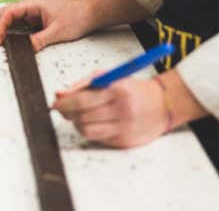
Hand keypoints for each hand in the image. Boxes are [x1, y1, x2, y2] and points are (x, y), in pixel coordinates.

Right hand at [0, 0, 95, 50]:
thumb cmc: (76, 18)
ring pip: (8, 17)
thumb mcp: (58, 31)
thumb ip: (41, 39)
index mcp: (33, 3)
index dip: (2, 26)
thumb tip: (27, 48)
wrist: (89, 15)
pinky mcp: (33, 18)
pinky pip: (16, 23)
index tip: (0, 39)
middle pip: (4, 13)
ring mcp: (31, 11)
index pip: (10, 13)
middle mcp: (29, 5)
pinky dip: (6, 29)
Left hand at [53, 75, 169, 147]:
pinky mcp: (125, 142)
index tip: (57, 102)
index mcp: (118, 91)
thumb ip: (82, 85)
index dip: (65, 104)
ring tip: (79, 115)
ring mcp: (124, 128)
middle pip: (82, 117)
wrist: (162, 104)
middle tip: (63, 109)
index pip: (82, 101)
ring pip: (87, 131)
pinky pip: (98, 138)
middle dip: (68, 113)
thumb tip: (58, 95)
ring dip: (77, 123)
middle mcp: (122, 111)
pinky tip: (94, 122)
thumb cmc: (131, 88)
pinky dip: (91, 130)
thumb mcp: (109, 77)